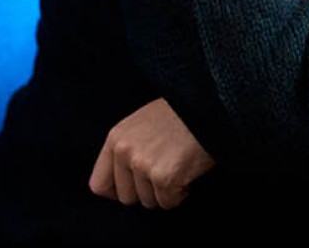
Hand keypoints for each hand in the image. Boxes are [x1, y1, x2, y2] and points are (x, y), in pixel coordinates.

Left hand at [88, 98, 214, 209]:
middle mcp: (124, 151)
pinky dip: (180, 194)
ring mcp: (143, 164)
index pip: (99, 185)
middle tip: (165, 172)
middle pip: (126, 198)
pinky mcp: (164, 176)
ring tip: (178, 167)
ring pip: (148, 202)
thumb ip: (126, 149)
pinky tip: (187, 172)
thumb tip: (118, 185)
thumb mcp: (142, 124)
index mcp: (115, 138)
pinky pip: (168, 202)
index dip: (118, 191)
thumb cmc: (180, 115)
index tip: (136, 188)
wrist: (209, 106)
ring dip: (165, 192)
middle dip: (147, 191)